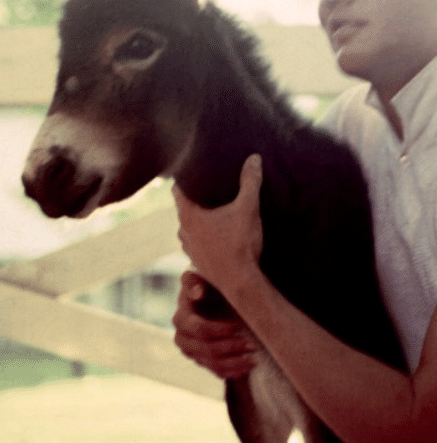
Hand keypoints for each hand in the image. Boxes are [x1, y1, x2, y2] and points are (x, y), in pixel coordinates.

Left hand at [173, 153, 263, 299]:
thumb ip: (250, 181)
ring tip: (217, 209)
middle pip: (185, 208)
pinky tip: (222, 234)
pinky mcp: (199, 263)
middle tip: (211, 185)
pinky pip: (199, 243)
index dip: (185, 177)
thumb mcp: (248, 208)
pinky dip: (207, 235)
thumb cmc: (241, 244)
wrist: (241, 283)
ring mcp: (189, 250)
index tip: (196, 168)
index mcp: (189, 216)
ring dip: (202, 219)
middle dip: (197, 197)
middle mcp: (183, 232)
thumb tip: (254, 158)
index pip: (177, 189)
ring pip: (191, 227)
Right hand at [173, 272, 258, 378]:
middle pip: (207, 350)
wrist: (211, 296)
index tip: (238, 326)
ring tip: (253, 357)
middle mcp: (182, 338)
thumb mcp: (201, 278)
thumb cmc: (208, 284)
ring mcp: (191, 352)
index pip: (200, 330)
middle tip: (252, 344)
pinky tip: (248, 367)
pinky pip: (216, 371)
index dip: (220, 330)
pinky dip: (233, 371)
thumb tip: (197, 292)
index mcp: (181, 318)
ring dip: (235, 362)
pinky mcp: (201, 360)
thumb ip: (194, 281)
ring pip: (212, 364)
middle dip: (230, 348)